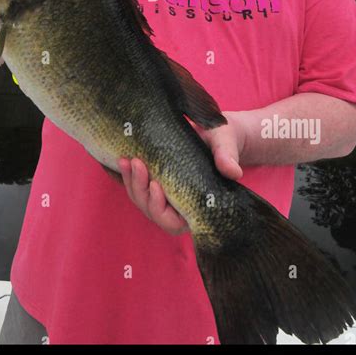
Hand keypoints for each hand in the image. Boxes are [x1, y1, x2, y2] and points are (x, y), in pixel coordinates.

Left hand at [117, 110, 246, 235]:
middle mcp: (179, 206)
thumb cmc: (223, 141)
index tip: (156, 185)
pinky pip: (138, 186)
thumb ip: (228, 157)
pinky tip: (121, 161)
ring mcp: (165, 195)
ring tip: (126, 160)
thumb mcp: (226, 144)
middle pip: (152, 212)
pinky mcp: (156, 181)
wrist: (213, 132)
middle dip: (141, 191)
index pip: (174, 223)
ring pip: (141, 200)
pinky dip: (128, 176)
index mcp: (198, 207)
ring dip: (131, 182)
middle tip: (137, 164)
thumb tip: (233, 171)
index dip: (161, 209)